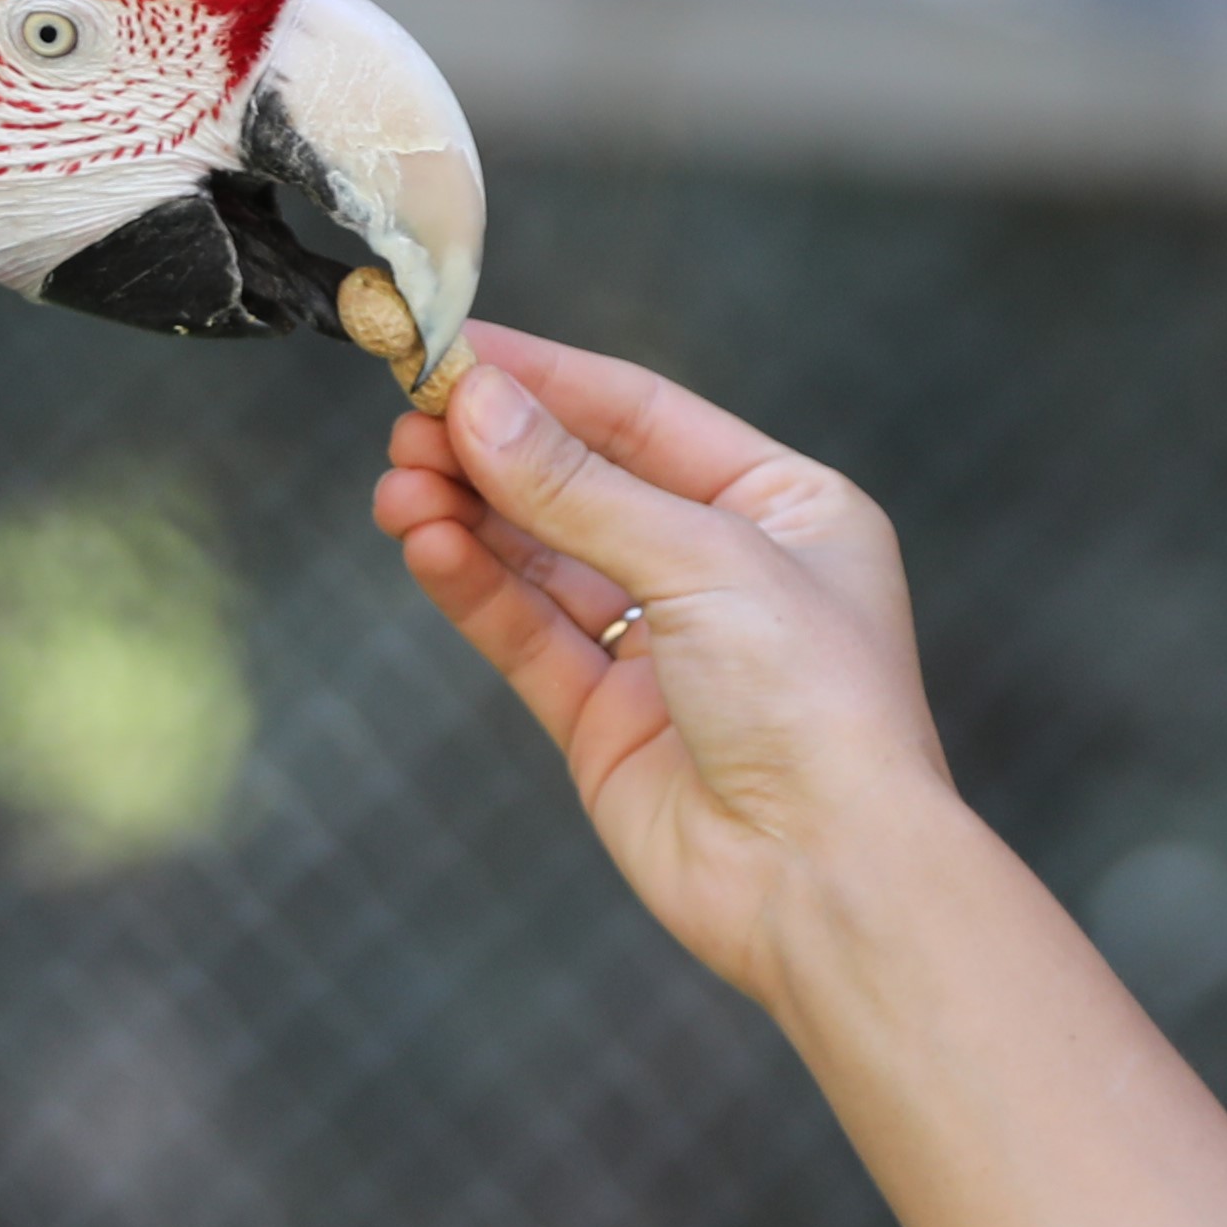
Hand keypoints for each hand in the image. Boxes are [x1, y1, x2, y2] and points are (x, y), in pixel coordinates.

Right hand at [375, 323, 959, 1011]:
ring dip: (469, 518)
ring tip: (398, 485)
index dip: (545, 379)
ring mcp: (664, 651)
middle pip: (583, 484)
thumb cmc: (816, 705)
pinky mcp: (609, 725)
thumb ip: (577, 486)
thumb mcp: (702, 560)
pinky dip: (474, 588)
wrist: (828, 878)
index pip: (642, 415)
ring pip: (543, 562)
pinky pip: (528, 635)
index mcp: (784, 506)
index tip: (452, 347)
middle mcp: (725, 572)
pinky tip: (425, 544)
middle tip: (407, 421)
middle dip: (492, 452)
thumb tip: (478, 404)